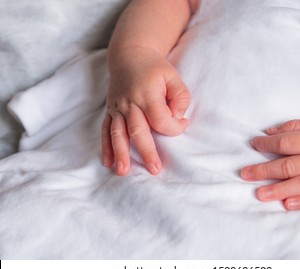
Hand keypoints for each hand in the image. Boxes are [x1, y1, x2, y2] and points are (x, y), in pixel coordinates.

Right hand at [101, 47, 190, 175]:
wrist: (128, 55)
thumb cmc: (154, 68)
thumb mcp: (173, 76)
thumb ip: (180, 96)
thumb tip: (177, 117)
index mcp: (147, 94)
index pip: (161, 119)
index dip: (174, 127)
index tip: (182, 124)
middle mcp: (130, 102)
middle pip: (138, 131)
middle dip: (147, 152)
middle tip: (155, 169)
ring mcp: (117, 107)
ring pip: (118, 133)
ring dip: (121, 153)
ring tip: (123, 171)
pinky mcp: (110, 110)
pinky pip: (106, 130)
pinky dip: (106, 146)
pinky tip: (108, 162)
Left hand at [241, 118, 299, 209]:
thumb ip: (294, 127)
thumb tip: (269, 132)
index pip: (288, 143)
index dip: (268, 145)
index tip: (254, 144)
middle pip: (290, 166)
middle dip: (264, 171)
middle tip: (245, 174)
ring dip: (278, 190)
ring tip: (260, 194)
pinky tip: (287, 205)